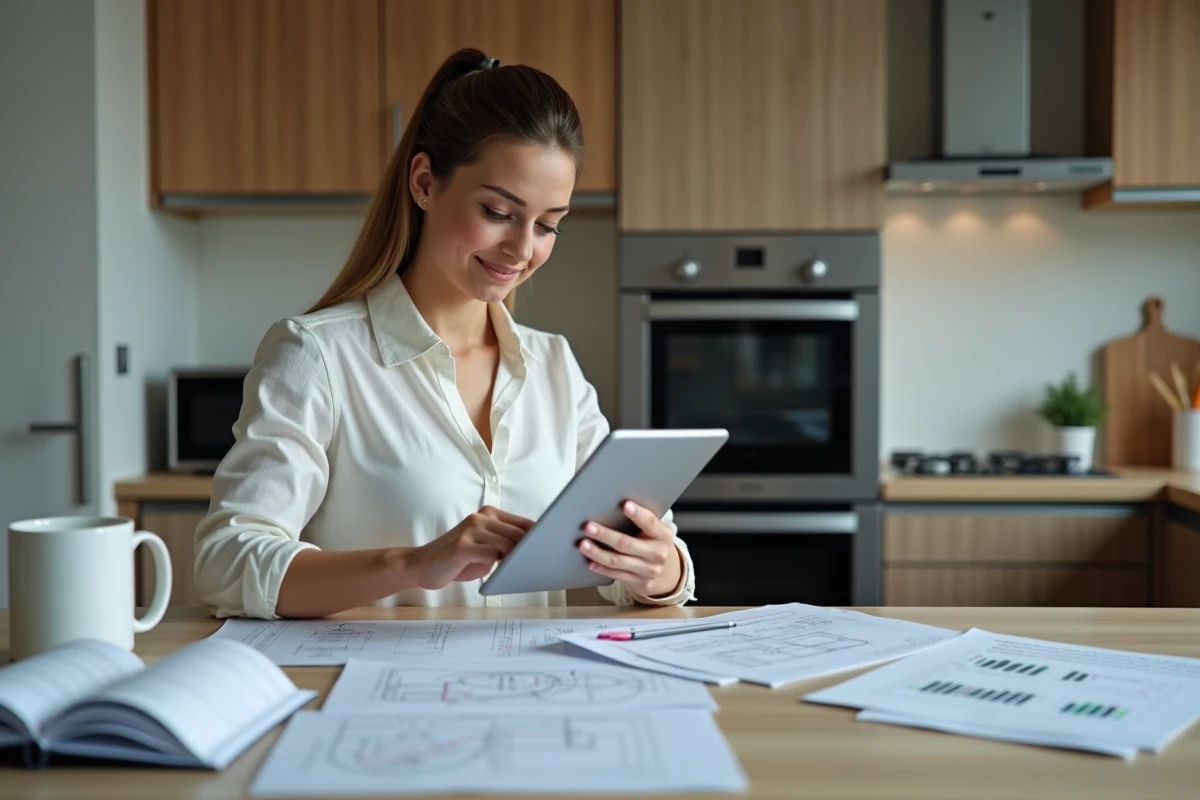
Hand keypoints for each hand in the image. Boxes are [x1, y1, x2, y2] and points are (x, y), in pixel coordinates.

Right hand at [411, 506, 532, 589]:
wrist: (421, 565)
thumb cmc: (457, 560)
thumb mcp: (485, 548)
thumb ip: (505, 545)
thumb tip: (531, 551)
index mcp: (488, 514)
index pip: (523, 523)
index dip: (539, 536)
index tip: (552, 547)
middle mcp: (479, 518)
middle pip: (518, 533)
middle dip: (530, 549)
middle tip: (540, 562)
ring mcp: (470, 530)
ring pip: (507, 544)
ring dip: (516, 559)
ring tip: (520, 568)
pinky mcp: (462, 547)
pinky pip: (491, 554)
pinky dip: (500, 564)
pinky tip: (500, 571)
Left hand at [578, 501, 682, 597]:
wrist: (669, 574)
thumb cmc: (655, 545)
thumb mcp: (656, 532)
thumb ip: (642, 522)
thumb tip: (613, 506)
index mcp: (663, 535)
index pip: (650, 522)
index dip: (638, 514)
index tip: (625, 505)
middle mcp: (657, 554)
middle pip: (626, 543)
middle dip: (605, 534)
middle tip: (588, 526)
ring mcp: (648, 570)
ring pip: (617, 561)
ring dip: (597, 552)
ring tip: (583, 544)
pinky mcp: (639, 583)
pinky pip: (616, 575)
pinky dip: (601, 568)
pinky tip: (590, 562)